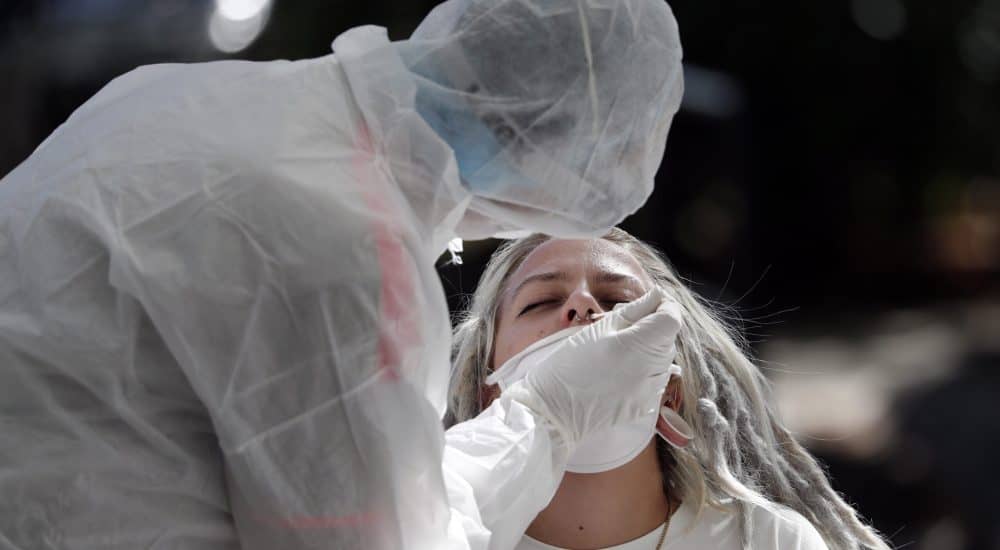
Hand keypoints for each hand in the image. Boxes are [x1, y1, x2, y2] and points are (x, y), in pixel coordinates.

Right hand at [501, 287, 682, 447]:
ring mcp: (649, 392)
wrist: (552, 411)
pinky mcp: (643, 406)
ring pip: (662, 359)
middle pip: (668, 338)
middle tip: (622, 324)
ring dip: (648, 348)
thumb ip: (633, 311)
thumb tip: (656, 296)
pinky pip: (653, 379)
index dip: (664, 305)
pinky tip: (618, 370)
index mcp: (638, 345)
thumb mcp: (597, 330)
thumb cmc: (568, 366)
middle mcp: (651, 370)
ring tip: (617, 349)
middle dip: (652, 326)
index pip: (672, 318)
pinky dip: (643, 369)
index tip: (650, 303)